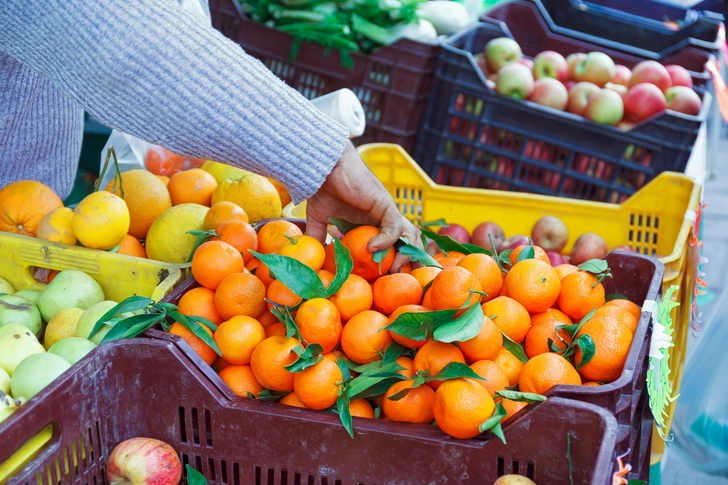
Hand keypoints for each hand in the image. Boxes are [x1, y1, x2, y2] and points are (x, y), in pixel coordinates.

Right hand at [306, 141, 420, 268]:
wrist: (322, 167)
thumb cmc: (323, 187)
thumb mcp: (319, 219)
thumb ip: (318, 237)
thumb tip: (311, 256)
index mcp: (373, 223)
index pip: (395, 245)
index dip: (396, 261)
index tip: (386, 280)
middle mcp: (384, 218)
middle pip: (409, 241)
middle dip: (409, 261)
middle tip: (395, 278)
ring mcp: (386, 211)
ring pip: (409, 234)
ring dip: (404, 254)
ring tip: (388, 268)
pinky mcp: (384, 204)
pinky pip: (394, 225)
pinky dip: (387, 240)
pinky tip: (372, 249)